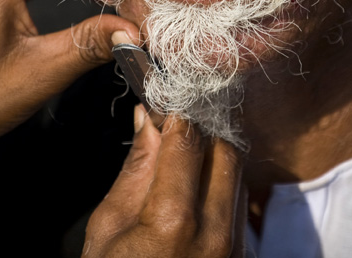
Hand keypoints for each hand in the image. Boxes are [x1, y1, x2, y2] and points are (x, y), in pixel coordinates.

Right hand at [83, 108, 245, 257]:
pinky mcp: (243, 257)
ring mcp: (235, 249)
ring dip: (214, 158)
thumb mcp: (107, 229)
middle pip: (225, 151)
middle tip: (172, 136)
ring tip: (181, 164)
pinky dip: (222, 187)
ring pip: (239, 174)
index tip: (163, 108)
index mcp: (174, 223)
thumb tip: (148, 119)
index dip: (176, 116)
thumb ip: (135, 170)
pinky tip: (194, 192)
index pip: (189, 141)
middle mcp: (216, 234)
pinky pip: (240, 205)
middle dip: (200, 134)